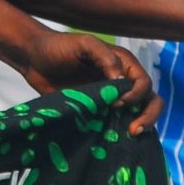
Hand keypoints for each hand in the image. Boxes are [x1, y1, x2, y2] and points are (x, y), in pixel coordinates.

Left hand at [15, 28, 162, 132]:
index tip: (118, 103)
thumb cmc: (58, 46)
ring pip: (137, 113)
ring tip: (129, 136)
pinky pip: (114, 123)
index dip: (136, 95)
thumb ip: (105, 58)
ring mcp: (109, 98)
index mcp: (123, 64)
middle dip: (148, 115)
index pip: (143, 83)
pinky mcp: (96, 111)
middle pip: (149, 99)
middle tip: (135, 130)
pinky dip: (119, 132)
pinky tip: (112, 140)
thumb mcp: (84, 44)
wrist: (34, 59)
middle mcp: (121, 82)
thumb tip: (121, 81)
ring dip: (138, 125)